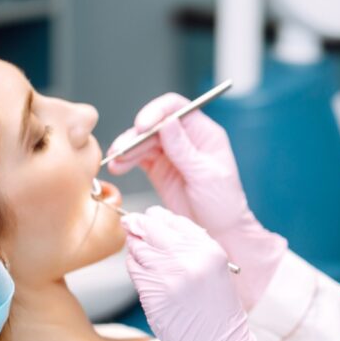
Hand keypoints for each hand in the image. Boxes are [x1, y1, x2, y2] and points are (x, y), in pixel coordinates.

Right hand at [107, 94, 285, 308]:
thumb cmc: (223, 203)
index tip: (142, 125)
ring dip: (127, 148)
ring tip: (116, 161)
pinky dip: (127, 161)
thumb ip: (183, 149)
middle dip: (136, 135)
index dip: (156, 111)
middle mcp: (186, 138)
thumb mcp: (205, 175)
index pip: (177, 108)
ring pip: (143, 141)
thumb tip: (166, 121)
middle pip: (155, 124)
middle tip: (122, 149)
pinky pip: (139, 158)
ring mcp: (171, 153)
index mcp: (204, 133)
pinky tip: (118, 167)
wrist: (221, 231)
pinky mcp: (159, 168)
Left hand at [122, 206, 291, 340]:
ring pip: (138, 248)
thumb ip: (190, 247)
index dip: (157, 218)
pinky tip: (143, 273)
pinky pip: (133, 269)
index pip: (174, 220)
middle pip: (152, 228)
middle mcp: (190, 258)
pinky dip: (134, 267)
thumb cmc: (217, 311)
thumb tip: (157, 226)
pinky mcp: (152, 292)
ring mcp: (169, 275)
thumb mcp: (214, 269)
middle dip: (138, 225)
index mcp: (209, 249)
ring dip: (135, 248)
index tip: (149, 218)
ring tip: (140, 253)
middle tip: (130, 223)